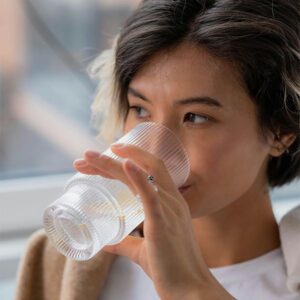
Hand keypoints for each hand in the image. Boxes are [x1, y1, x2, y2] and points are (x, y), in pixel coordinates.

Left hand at [73, 144, 234, 299]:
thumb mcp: (145, 250)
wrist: (190, 290)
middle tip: (86, 157)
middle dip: (113, 158)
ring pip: (141, 174)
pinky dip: (137, 176)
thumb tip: (106, 243)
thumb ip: (126, 243)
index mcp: (171, 202)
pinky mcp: (162, 222)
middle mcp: (172, 199)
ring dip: (112, 164)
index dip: (128, 159)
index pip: (149, 170)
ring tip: (88, 158)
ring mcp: (169, 208)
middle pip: (144, 165)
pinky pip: (150, 194)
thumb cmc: (171, 268)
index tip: (105, 156)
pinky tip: (124, 164)